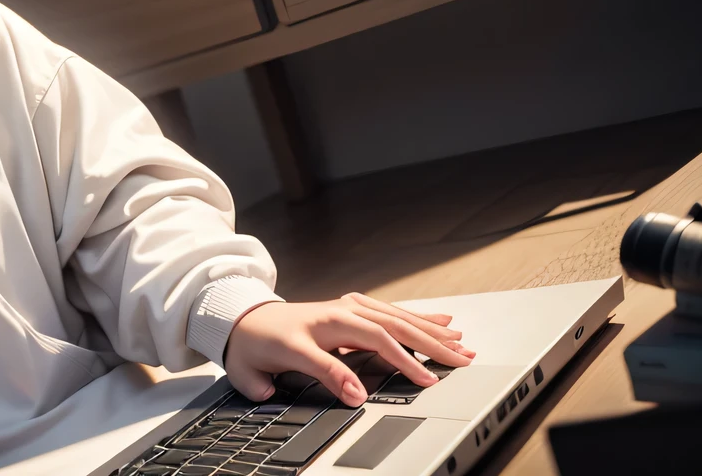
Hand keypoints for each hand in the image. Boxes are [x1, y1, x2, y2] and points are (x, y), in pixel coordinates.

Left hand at [223, 292, 475, 406]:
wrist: (238, 319)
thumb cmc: (254, 344)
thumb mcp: (275, 364)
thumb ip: (320, 374)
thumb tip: (356, 393)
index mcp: (321, 326)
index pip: (373, 344)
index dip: (401, 364)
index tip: (425, 381)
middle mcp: (337, 312)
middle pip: (393, 327)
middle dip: (431, 344)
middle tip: (462, 361)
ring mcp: (345, 307)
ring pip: (397, 318)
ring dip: (431, 330)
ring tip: (461, 343)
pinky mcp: (350, 308)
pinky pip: (390, 313)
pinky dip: (418, 317)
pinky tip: (441, 320)